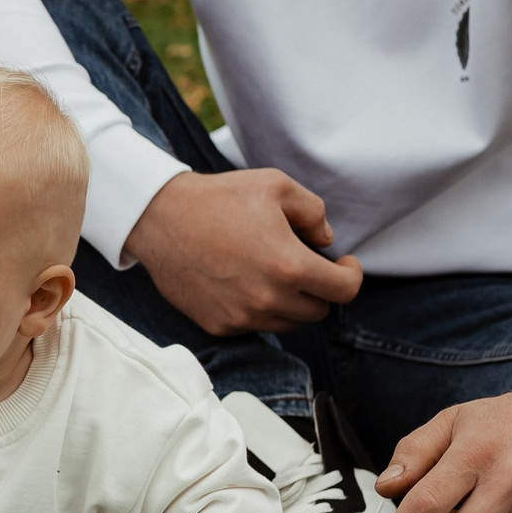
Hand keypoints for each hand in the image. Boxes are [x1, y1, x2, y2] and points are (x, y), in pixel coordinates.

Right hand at [122, 170, 363, 335]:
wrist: (160, 218)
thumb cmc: (219, 198)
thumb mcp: (276, 185)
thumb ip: (314, 212)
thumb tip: (325, 240)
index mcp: (289, 265)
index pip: (344, 291)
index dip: (351, 276)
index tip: (343, 264)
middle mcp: (268, 299)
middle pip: (318, 310)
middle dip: (319, 288)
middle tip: (303, 263)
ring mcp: (242, 317)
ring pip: (288, 322)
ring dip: (290, 302)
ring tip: (271, 272)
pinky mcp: (220, 325)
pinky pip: (255, 326)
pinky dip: (259, 309)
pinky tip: (244, 281)